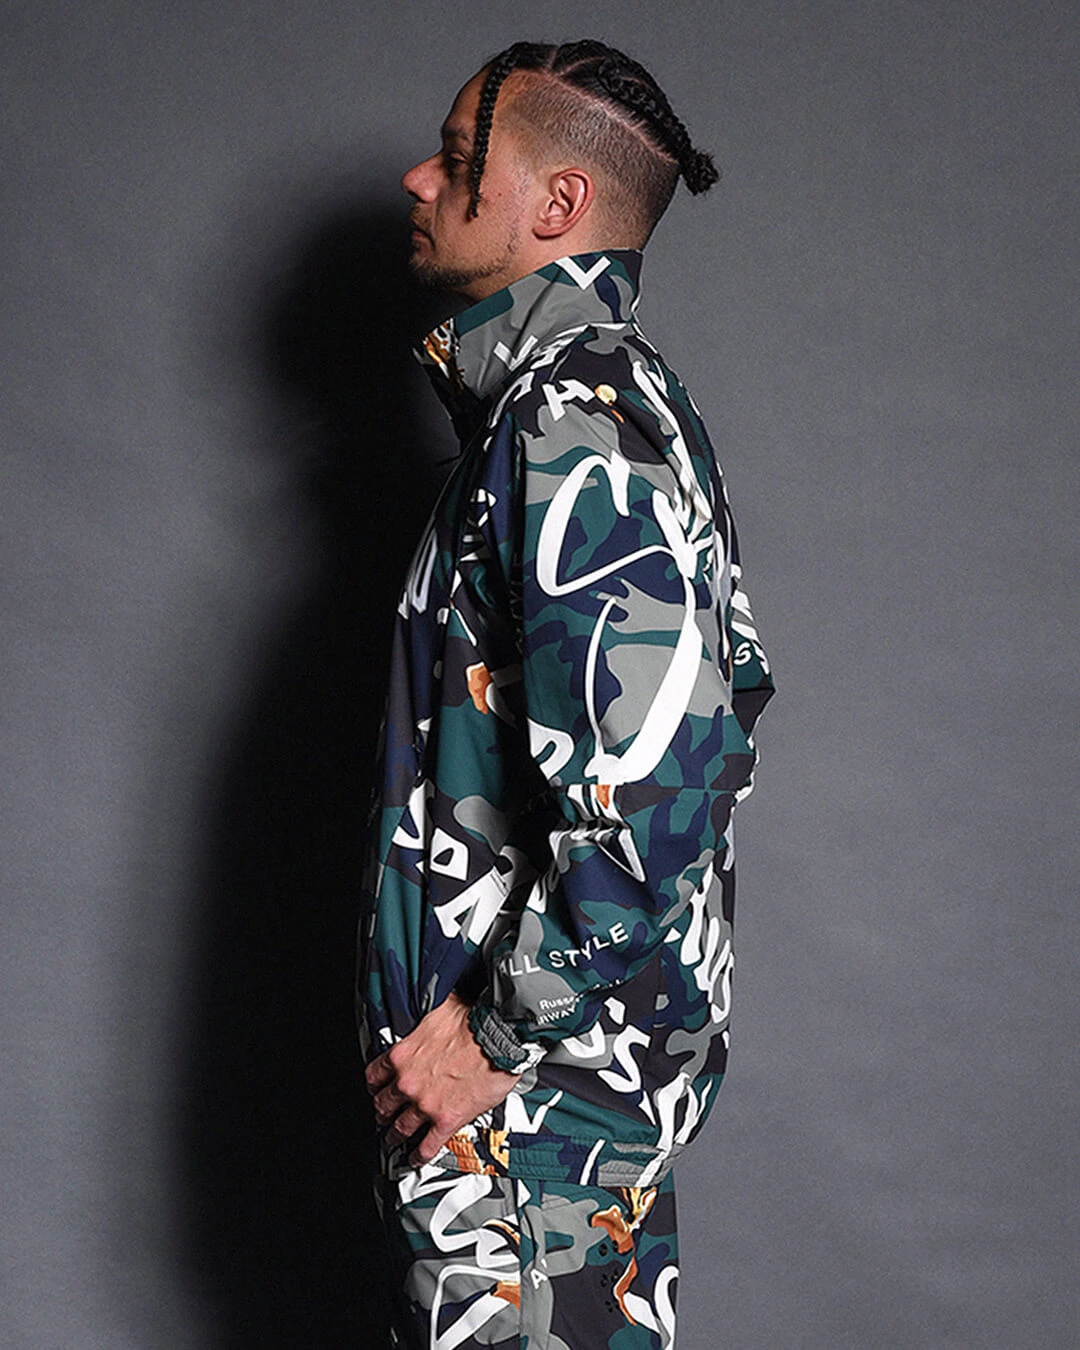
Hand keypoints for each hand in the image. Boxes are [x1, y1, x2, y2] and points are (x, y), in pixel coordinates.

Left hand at [364, 992, 518, 1165]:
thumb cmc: (473, 1021)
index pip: (374, 1076)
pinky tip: (416, 1158)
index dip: (374, 1085)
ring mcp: (425, 1104)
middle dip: (382, 1112)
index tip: (377, 1089)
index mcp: (402, 1055)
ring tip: (394, 1140)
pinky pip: (427, 1145)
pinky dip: (419, 1155)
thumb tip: (428, 1013)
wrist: (498, 1037)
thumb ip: (424, 1020)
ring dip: (395, 1136)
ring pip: (400, 1128)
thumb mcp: (437, 1010)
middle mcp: (408, 1082)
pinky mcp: (446, 1121)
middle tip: (384, 1117)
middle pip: (383, 1105)